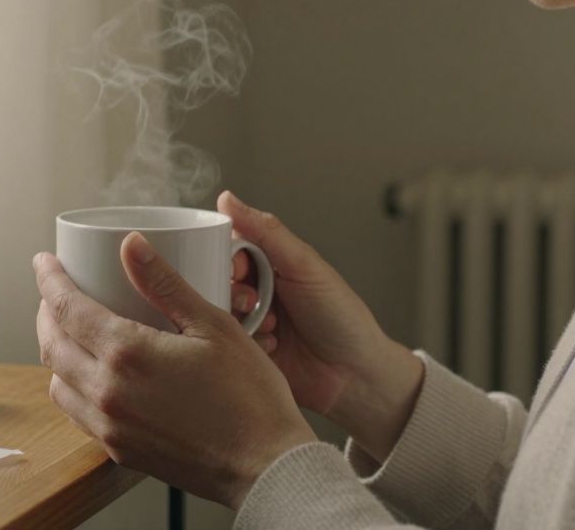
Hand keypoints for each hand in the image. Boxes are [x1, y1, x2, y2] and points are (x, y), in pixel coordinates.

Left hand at [33, 233, 315, 507]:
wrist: (266, 465)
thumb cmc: (250, 396)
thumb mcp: (213, 325)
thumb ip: (165, 283)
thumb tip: (130, 245)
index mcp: (128, 354)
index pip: (67, 308)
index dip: (49, 280)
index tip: (44, 262)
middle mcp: (108, 392)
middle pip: (51, 344)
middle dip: (47, 312)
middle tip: (55, 292)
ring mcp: (110, 426)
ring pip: (57, 382)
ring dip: (55, 351)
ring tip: (71, 330)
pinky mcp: (119, 449)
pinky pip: (76, 413)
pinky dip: (72, 385)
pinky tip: (92, 374)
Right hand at [221, 190, 424, 460]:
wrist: (357, 375)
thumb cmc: (341, 316)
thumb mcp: (304, 266)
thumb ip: (265, 232)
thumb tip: (227, 198)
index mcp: (269, 265)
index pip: (228, 250)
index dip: (226, 259)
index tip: (238, 270)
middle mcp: (256, 292)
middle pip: (217, 282)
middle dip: (230, 291)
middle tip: (249, 301)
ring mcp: (250, 324)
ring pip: (218, 313)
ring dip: (238, 318)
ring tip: (267, 326)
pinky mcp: (247, 354)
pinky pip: (225, 343)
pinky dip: (244, 343)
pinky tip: (270, 347)